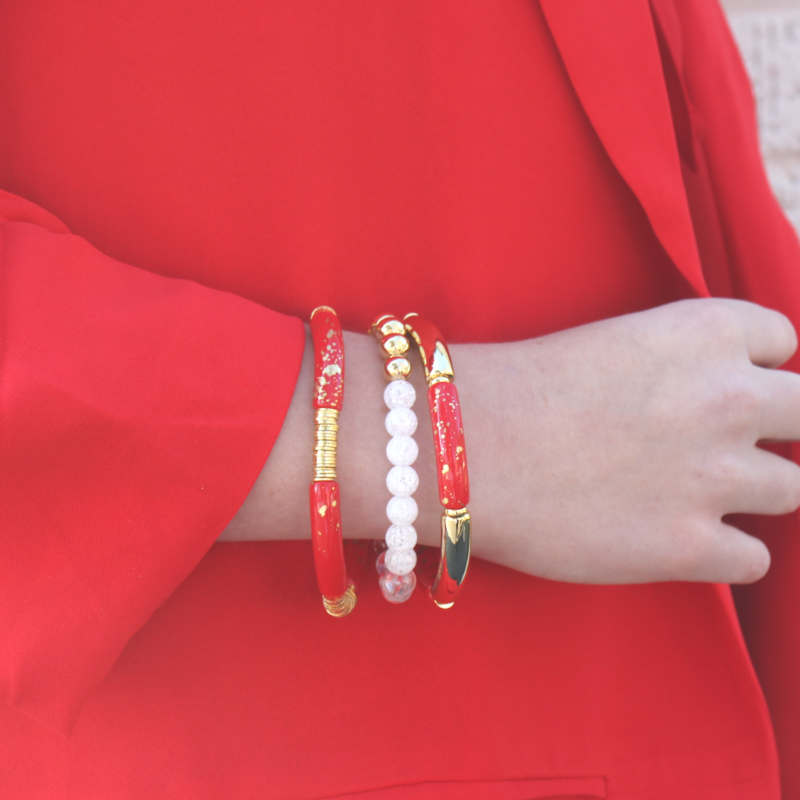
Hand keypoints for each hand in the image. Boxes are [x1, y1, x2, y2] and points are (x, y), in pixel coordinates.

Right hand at [223, 298, 799, 585]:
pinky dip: (724, 551)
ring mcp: (718, 476)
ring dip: (752, 491)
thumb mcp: (610, 343)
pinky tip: (680, 541)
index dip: (755, 364)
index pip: (781, 339)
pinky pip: (755, 557)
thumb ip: (673, 360)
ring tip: (693, 494)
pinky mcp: (691, 546)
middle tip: (719, 444)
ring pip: (794, 488)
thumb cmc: (515, 387)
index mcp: (704, 331)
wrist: (464, 447)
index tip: (724, 384)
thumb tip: (701, 391)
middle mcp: (731, 397)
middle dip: (775, 427)